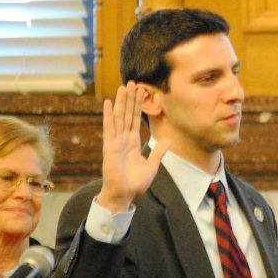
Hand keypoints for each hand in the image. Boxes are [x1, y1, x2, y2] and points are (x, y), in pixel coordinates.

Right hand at [95, 82, 169, 212]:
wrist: (124, 195)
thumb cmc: (135, 183)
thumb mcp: (152, 166)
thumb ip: (158, 152)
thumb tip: (168, 141)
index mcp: (133, 143)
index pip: (136, 120)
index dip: (138, 106)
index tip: (142, 92)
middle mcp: (123, 139)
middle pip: (127, 114)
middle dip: (131, 99)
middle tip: (132, 82)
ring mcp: (116, 142)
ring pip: (119, 117)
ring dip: (122, 102)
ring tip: (123, 86)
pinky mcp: (110, 146)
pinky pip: (110, 128)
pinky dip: (109, 115)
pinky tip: (109, 102)